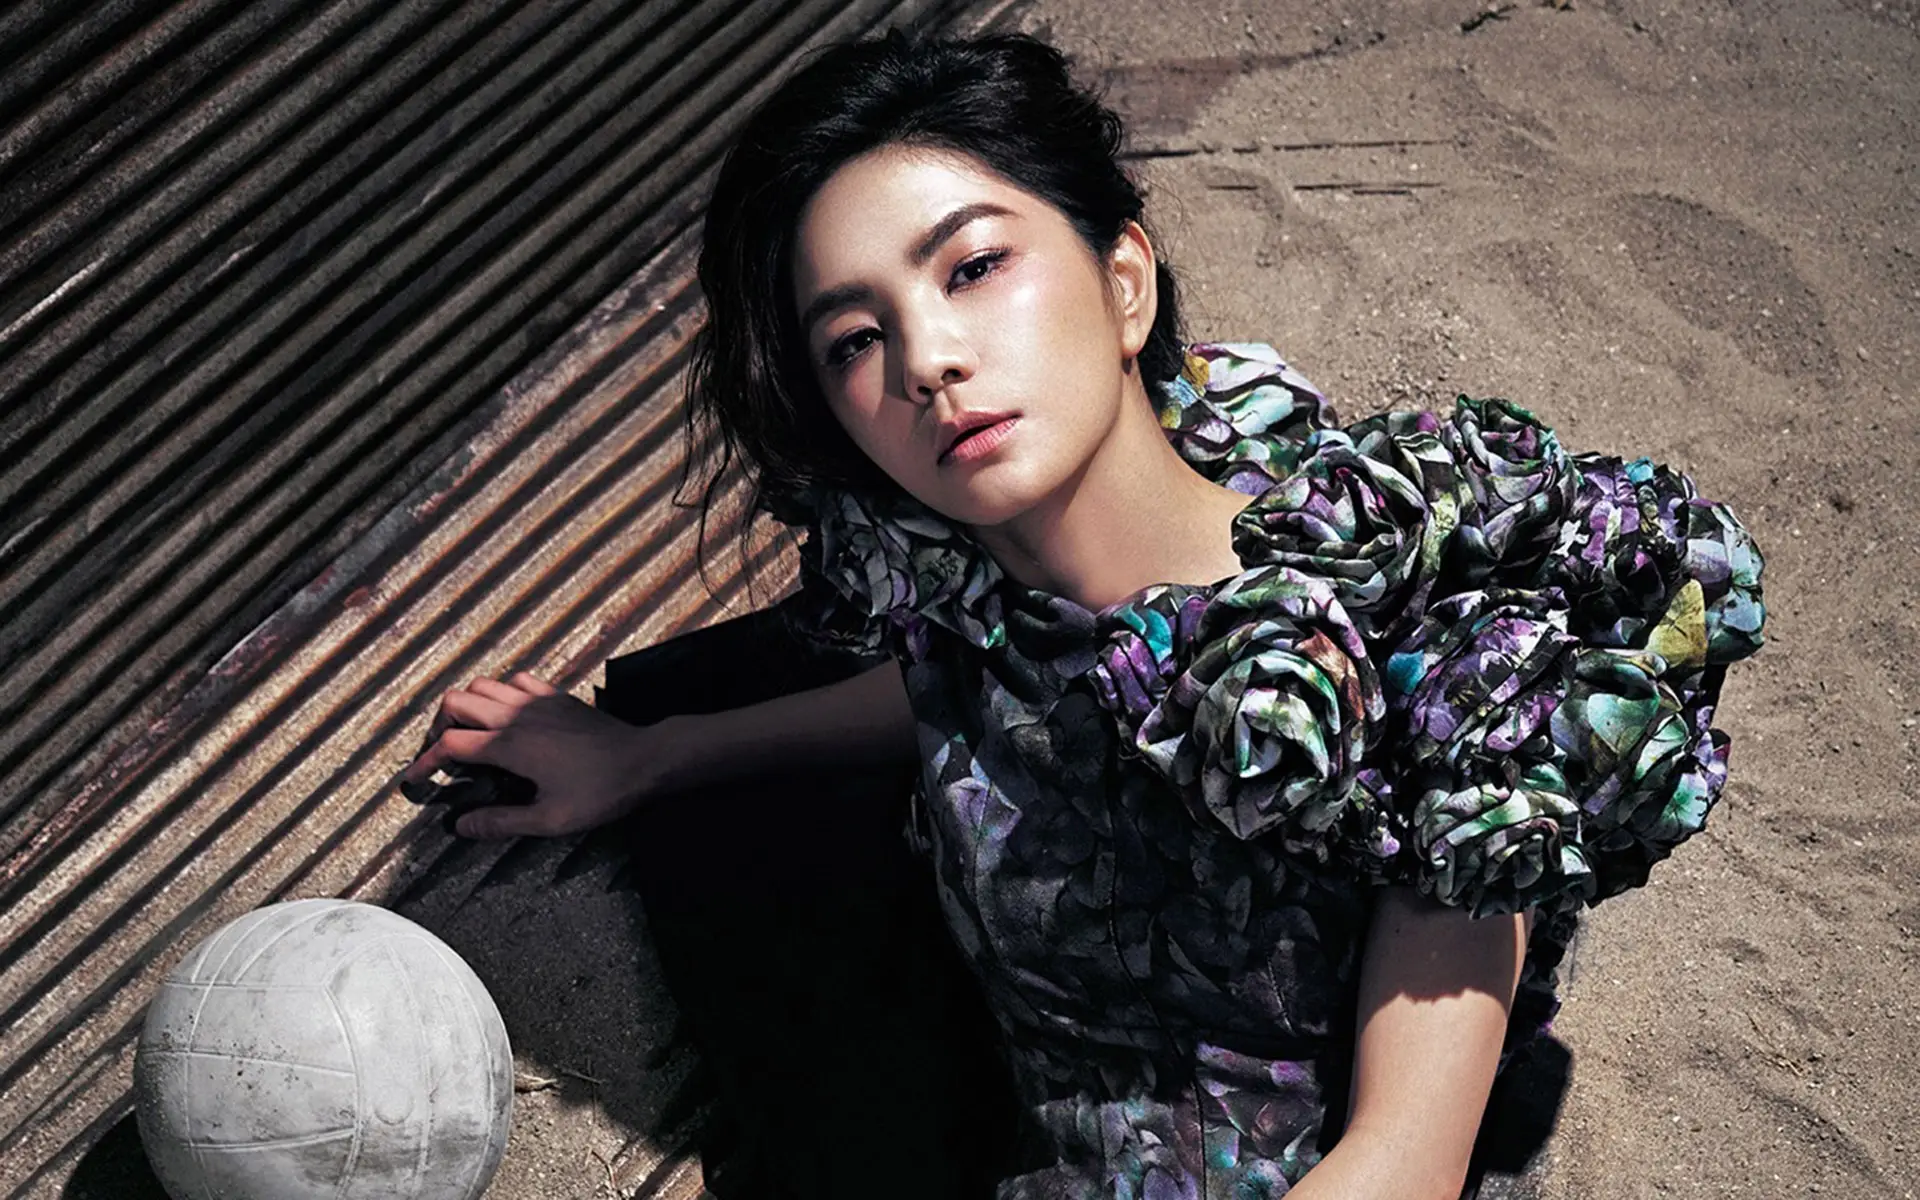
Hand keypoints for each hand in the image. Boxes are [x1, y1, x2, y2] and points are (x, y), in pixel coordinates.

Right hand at [395, 671, 675, 838]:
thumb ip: (501, 822)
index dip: (425, 761)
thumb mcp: (549, 819)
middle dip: (439, 725)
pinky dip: (501, 692)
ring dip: (467, 705)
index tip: (415, 778)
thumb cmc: (600, 792)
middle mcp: (517, 715)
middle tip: (444, 753)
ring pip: (483, 684)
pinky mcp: (557, 696)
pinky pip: (517, 680)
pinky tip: (508, 716)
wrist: (644, 760)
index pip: (449, 744)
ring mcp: (538, 700)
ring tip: (470, 734)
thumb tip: (461, 827)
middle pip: (456, 701)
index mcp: (510, 746)